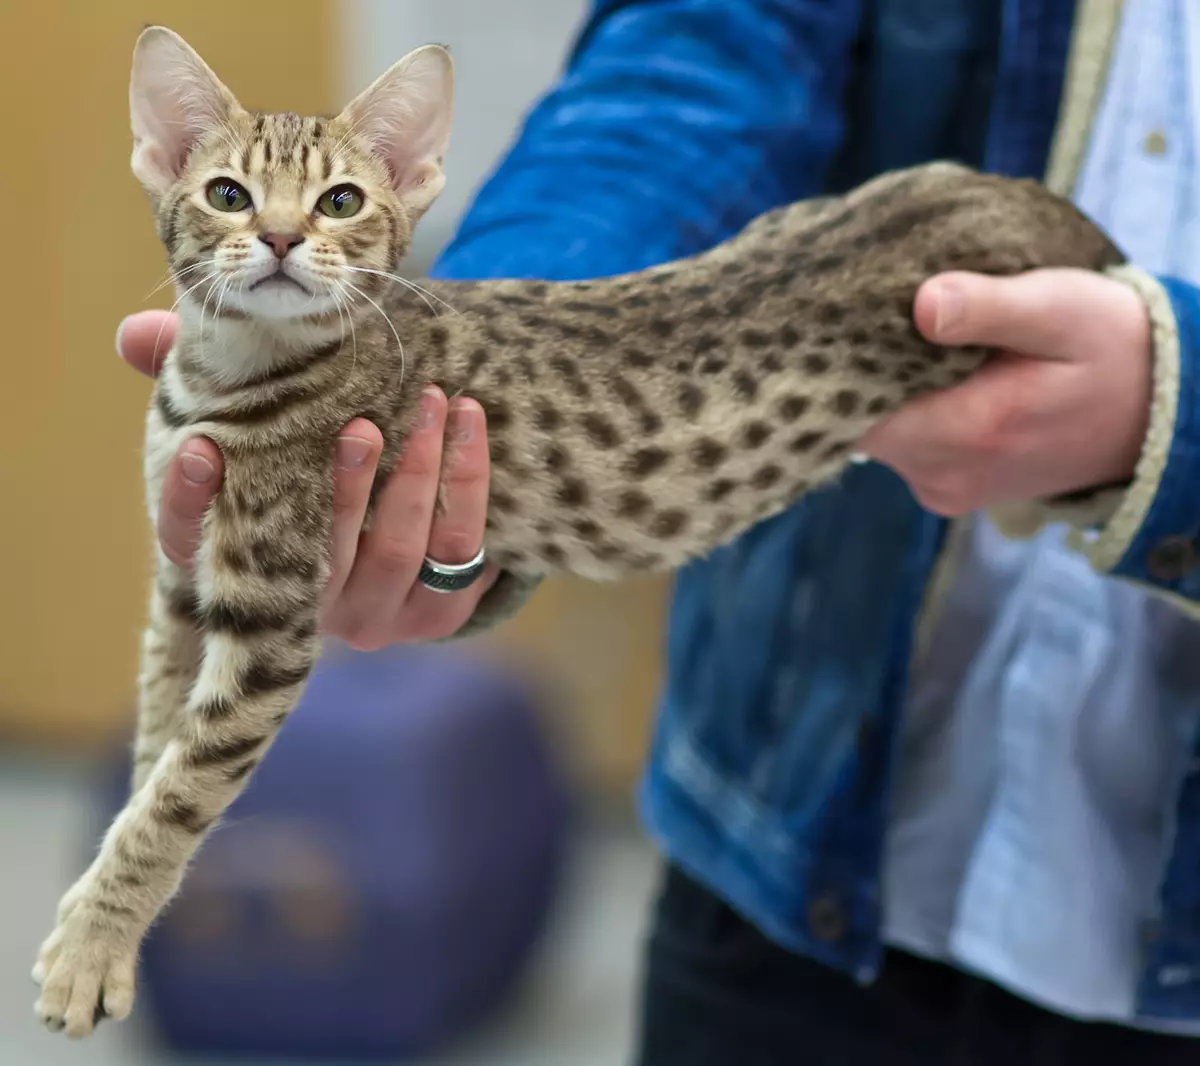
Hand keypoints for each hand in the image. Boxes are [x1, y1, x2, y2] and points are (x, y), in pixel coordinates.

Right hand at [116, 311, 496, 646]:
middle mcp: (308, 601)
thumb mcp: (260, 431)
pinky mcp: (437, 615)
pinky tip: (471, 430)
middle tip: (362, 423)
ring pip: (400, 552)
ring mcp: (376, 614)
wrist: (403, 537)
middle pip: (322, 553)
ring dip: (420, 475)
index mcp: (246, 558)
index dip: (190, 502)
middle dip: (347, 485)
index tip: (200, 447)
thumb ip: (204, 386)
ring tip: (436, 402)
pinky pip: (462, 563)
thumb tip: (133, 333)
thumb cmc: (309, 469)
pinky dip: (469, 492)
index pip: (190, 545)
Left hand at [858, 268, 1151, 514]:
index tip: (849, 316)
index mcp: (965, 432)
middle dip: (861, 372)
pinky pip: (903, 446)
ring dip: (884, 391)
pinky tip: (928, 375)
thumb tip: (923, 304)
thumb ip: (989, 308)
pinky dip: (906, 411)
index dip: (843, 360)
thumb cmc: (1108, 349)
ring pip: (877, 435)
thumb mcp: (1060, 309)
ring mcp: (941, 489)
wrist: (1157, 415)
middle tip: (880, 317)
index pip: (854, 406)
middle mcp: (941, 475)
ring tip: (908, 342)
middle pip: (859, 422)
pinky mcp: (947, 489)